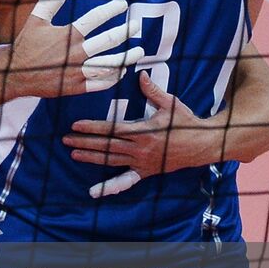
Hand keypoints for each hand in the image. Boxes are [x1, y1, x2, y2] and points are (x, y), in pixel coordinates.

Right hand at [8, 0, 143, 98]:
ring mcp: (76, 72)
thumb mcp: (36, 19)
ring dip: (127, 58)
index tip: (122, 5)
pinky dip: (113, 78)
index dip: (111, 10)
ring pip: (109, 65)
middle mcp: (75, 53)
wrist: (13, 74)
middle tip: (137, 25)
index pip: (95, 19)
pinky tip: (122, 71)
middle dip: (125, 32)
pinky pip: (100, 84)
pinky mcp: (75, 88)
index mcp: (67, 35)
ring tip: (140, 51)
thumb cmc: (26, 44)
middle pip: (107, 42)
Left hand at [62, 72, 212, 198]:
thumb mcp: (171, 103)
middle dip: (84, 142)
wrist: (203, 145)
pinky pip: (126, 181)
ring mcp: (142, 163)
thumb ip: (152, 91)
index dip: (92, 128)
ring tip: (73, 154)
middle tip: (65, 139)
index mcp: (144, 132)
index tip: (76, 125)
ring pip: (111, 161)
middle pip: (107, 146)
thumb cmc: (186, 121)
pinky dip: (111, 187)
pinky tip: (96, 192)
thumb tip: (140, 75)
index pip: (112, 130)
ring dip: (91, 158)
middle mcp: (140, 149)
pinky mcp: (146, 172)